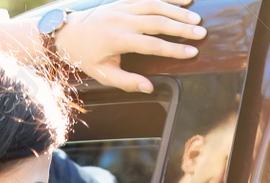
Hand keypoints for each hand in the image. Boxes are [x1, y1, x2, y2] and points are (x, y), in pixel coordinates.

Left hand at [52, 0, 206, 93]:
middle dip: (181, 28)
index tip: (192, 52)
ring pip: (155, 5)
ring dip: (178, 10)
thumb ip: (126, 81)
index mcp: (118, 39)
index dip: (174, 48)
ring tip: (196, 18)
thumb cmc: (85, 57)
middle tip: (201, 33)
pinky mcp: (123, 0)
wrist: (67, 33)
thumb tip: (150, 87)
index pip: (152, 45)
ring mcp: (123, 7)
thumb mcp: (102, 74)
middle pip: (158, 21)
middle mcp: (122, 20)